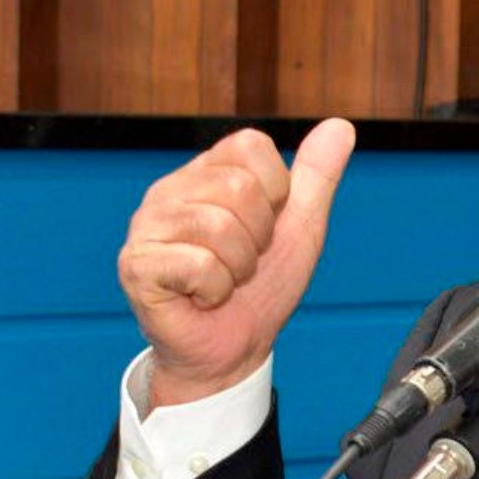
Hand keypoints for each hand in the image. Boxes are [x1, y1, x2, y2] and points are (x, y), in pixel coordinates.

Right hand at [117, 119, 355, 408]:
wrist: (233, 352)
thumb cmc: (260, 290)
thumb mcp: (300, 228)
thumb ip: (316, 177)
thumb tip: (341, 126)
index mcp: (206, 173)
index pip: (252, 145)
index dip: (276, 193)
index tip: (265, 228)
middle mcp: (170, 191)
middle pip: (240, 187)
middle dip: (259, 237)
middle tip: (242, 263)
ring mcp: (148, 226)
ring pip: (221, 226)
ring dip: (239, 267)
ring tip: (224, 280)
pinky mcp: (137, 264)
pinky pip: (199, 264)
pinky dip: (216, 290)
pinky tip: (201, 297)